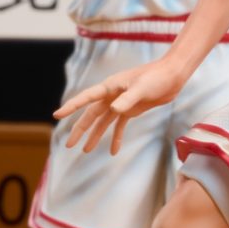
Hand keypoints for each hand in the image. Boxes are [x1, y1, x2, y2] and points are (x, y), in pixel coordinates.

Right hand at [54, 57, 192, 155]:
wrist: (172, 76)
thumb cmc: (156, 77)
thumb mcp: (141, 88)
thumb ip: (127, 99)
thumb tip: (113, 110)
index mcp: (110, 87)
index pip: (86, 98)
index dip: (71, 107)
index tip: (57, 115)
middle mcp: (111, 95)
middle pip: (91, 114)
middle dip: (80, 130)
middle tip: (69, 145)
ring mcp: (120, 103)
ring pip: (103, 122)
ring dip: (95, 135)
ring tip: (85, 150)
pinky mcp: (131, 110)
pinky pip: (120, 126)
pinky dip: (116, 138)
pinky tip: (113, 151)